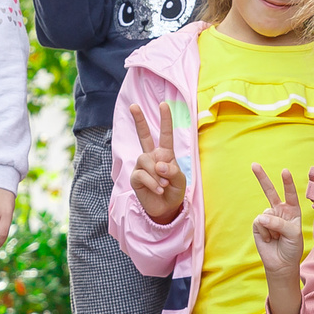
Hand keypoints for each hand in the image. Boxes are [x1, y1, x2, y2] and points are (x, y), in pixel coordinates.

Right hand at [127, 104, 185, 224]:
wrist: (165, 208)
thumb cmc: (174, 191)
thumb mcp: (180, 181)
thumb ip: (173, 171)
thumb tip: (158, 165)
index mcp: (165, 154)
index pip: (165, 135)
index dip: (165, 120)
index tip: (163, 105)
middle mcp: (152, 157)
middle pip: (143, 136)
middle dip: (139, 120)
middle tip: (133, 105)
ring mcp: (142, 166)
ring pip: (145, 160)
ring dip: (156, 174)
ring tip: (163, 184)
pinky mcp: (135, 177)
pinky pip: (142, 175)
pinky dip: (152, 183)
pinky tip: (158, 189)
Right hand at [251, 165, 305, 276]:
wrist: (281, 263)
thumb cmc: (292, 248)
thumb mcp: (293, 234)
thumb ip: (279, 223)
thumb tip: (261, 217)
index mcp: (292, 211)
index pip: (290, 194)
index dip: (287, 183)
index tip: (284, 171)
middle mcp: (279, 211)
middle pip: (270, 192)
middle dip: (262, 178)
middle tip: (254, 164)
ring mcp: (267, 217)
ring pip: (266, 214)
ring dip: (272, 228)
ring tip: (277, 238)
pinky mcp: (257, 225)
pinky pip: (259, 223)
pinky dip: (265, 232)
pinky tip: (269, 239)